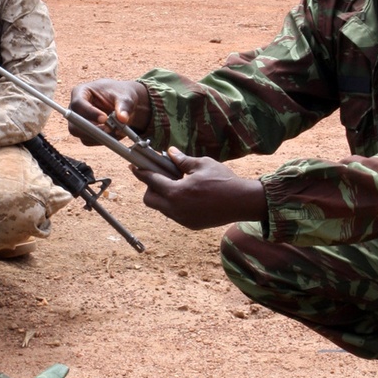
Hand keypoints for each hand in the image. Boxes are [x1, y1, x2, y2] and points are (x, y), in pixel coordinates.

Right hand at [68, 79, 151, 140]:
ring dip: (99, 137)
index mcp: (81, 92)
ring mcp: (78, 122)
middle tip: (110, 130)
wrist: (122, 103)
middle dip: (92, 130)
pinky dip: (102, 141)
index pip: (78, 103)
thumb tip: (123, 119)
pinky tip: (116, 135)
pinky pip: (89, 141)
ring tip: (118, 132)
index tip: (105, 119)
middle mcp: (75, 108)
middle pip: (74, 124)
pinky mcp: (83, 132)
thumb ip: (124, 106)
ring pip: (81, 135)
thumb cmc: (120, 94)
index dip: (90, 113)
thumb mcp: (125, 97)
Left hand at [133, 148, 266, 228]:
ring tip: (176, 184)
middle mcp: (176, 209)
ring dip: (163, 196)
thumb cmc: (224, 180)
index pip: (151, 181)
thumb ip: (182, 160)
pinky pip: (174, 214)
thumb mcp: (202, 164)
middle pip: (149, 200)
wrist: (243, 201)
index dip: (141, 172)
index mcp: (177, 192)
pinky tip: (187, 195)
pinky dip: (174, 204)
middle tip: (160, 176)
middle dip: (150, 188)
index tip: (134, 166)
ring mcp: (183, 219)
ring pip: (162, 208)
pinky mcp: (191, 224)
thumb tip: (170, 152)